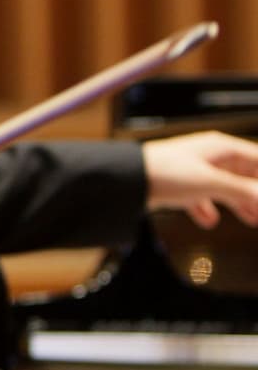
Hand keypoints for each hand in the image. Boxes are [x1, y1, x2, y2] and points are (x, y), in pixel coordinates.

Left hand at [141, 130, 257, 227]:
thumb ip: (243, 191)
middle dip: (256, 194)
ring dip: (240, 203)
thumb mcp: (210, 182)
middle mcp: (209, 157)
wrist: (124, 180)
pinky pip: (202, 198)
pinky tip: (208, 221)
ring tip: (252, 220)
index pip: (257, 159)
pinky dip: (208, 210)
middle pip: (245, 174)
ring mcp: (194, 171)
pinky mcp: (179, 186)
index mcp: (220, 148)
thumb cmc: (164, 172)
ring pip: (226, 188)